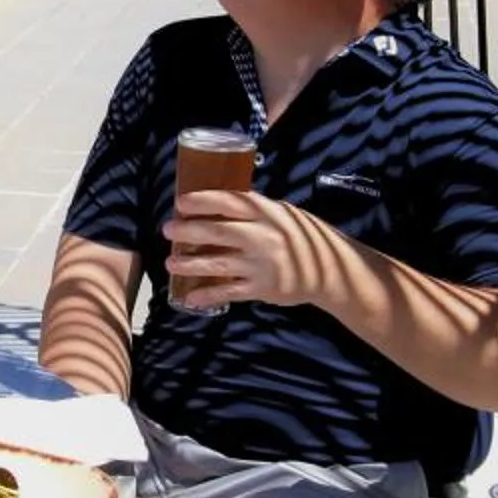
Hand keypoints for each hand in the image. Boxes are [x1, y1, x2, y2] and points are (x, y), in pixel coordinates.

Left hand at [162, 190, 319, 307]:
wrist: (329, 271)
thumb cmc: (300, 237)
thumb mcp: (283, 214)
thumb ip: (255, 210)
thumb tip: (216, 203)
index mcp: (267, 213)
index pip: (230, 201)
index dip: (203, 201)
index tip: (181, 203)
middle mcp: (263, 236)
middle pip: (218, 231)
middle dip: (189, 231)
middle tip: (168, 230)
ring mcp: (262, 264)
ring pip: (220, 264)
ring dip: (192, 264)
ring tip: (170, 264)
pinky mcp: (263, 288)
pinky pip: (230, 292)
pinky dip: (209, 295)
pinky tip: (190, 297)